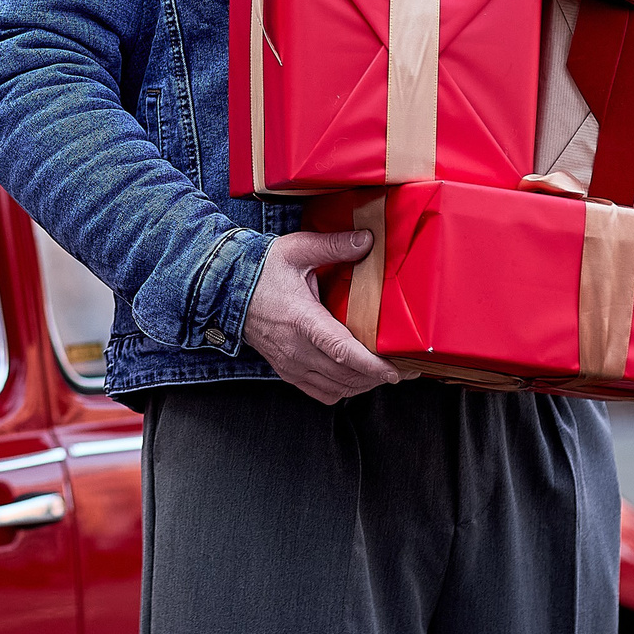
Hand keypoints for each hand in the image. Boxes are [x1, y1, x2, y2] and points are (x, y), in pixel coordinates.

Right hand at [240, 230, 402, 405]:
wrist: (225, 289)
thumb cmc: (261, 270)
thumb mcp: (297, 250)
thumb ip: (334, 246)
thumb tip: (367, 240)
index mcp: (302, 320)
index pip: (342, 351)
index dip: (372, 365)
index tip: (396, 370)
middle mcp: (296, 349)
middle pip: (347, 375)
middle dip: (380, 376)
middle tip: (407, 367)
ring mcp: (291, 364)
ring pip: (338, 388)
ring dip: (364, 384)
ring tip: (387, 372)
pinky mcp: (288, 372)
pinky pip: (324, 393)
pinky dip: (345, 390)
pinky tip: (357, 377)